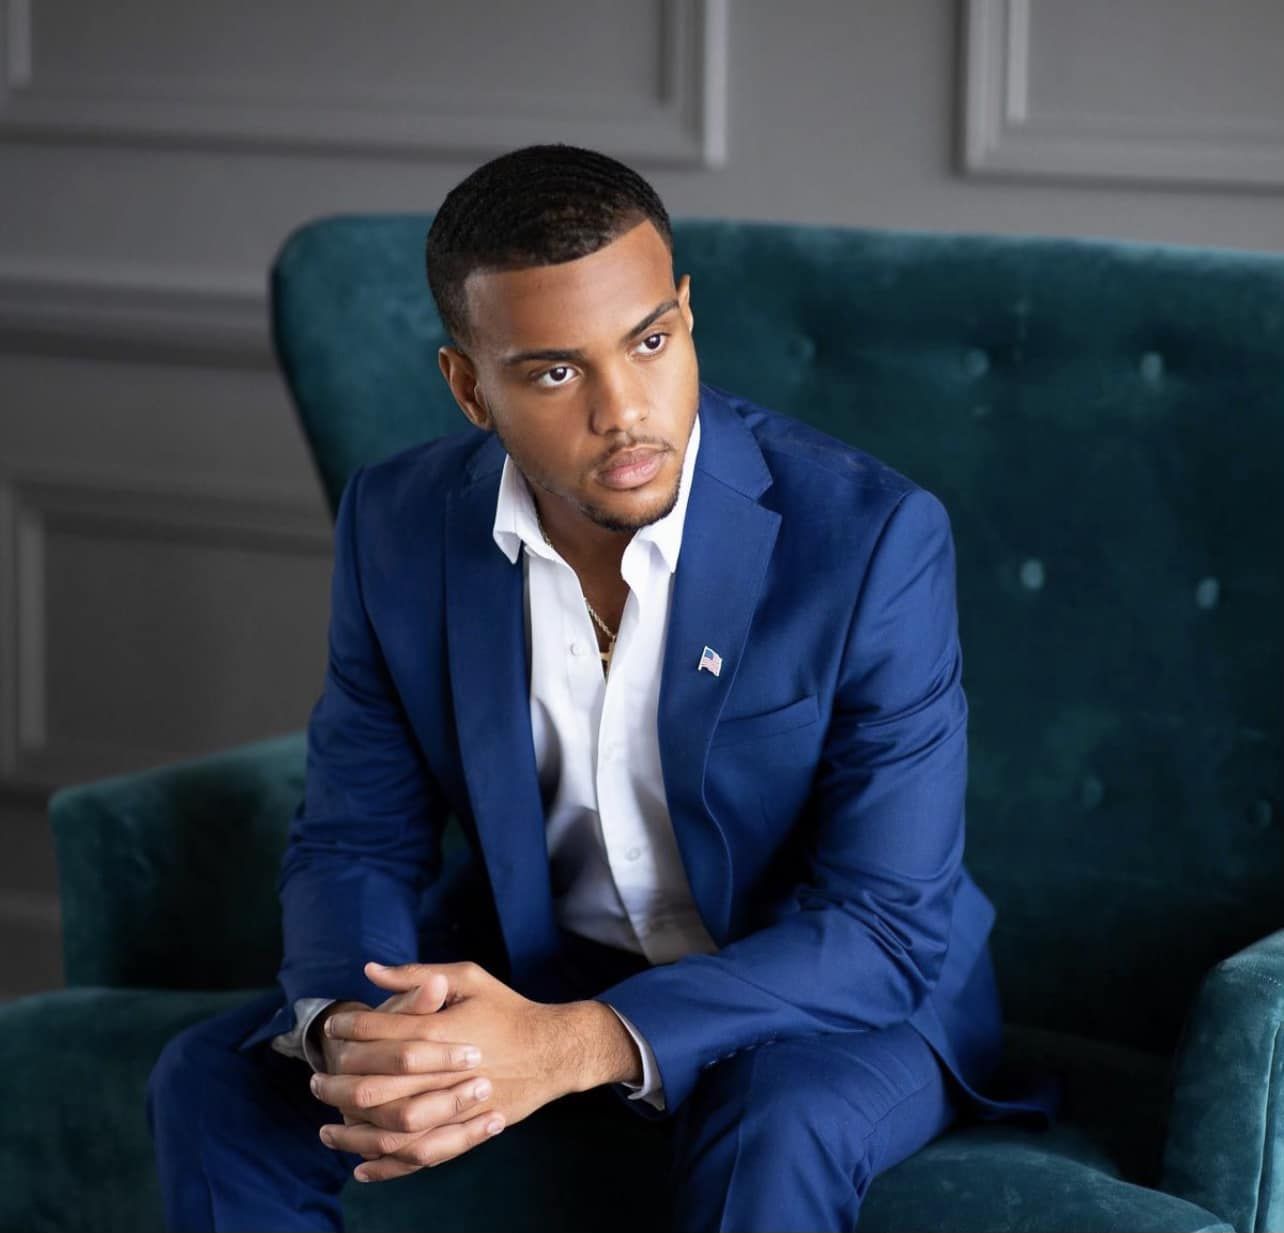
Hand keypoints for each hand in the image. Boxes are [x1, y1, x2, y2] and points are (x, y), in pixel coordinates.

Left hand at [311, 960, 583, 1181]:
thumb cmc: (507, 1009)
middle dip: (338, 1085)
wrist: (552, 1049)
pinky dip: (387, 1166)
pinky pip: (419, 1157)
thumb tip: (370, 971)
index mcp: (440, 1030)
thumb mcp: (468, 977)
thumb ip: (417, 975)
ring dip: (353, 1132)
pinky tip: (361, 1165)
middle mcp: (443, 1072)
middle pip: (374, 1086)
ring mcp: (455, 1107)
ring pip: (391, 1130)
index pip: (378, 1033)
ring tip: (327, 1127)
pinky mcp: (466, 1132)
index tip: (333, 1029)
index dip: (348, 1030)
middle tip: (317, 1080)